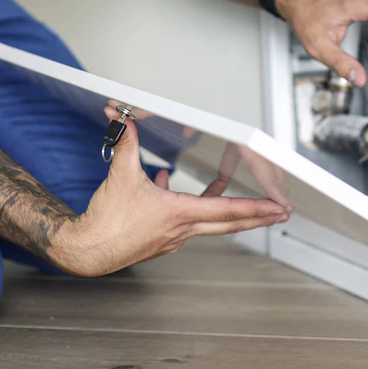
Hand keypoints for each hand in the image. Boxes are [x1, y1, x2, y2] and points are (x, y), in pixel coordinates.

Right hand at [53, 115, 289, 276]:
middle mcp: (180, 230)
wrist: (86, 251)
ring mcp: (171, 238)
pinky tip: (165, 184)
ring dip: (218, 206)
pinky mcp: (159, 241)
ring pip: (205, 221)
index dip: (255, 208)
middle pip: (228, 223)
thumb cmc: (107, 221)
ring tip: (223, 186)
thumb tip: (120, 117)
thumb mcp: (121, 175)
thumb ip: (127, 143)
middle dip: (257, 217)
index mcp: (178, 214)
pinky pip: (182, 221)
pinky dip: (185, 205)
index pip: (227, 210)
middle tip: (281, 213)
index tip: (278, 208)